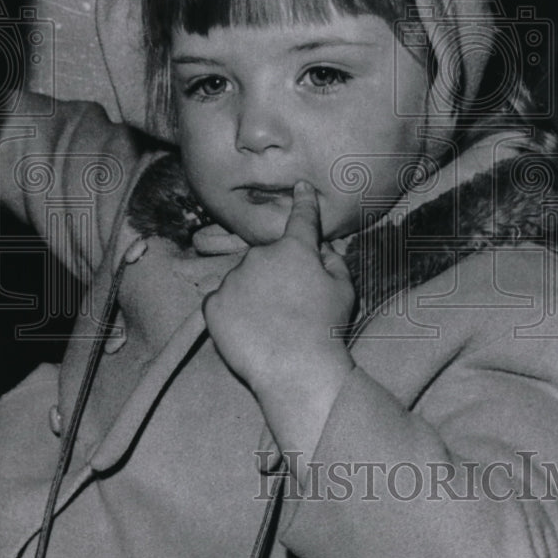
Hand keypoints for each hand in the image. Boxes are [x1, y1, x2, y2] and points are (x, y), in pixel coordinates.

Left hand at [203, 182, 354, 463]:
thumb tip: (322, 250)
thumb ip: (334, 261)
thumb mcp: (344, 289)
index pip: (301, 219)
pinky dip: (232, 313)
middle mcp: (259, 256)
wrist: (296, 370)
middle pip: (267, 258)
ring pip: (242, 280)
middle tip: (291, 307)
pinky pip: (221, 303)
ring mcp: (232, 280)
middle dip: (276, 274)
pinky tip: (249, 332)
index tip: (300, 188)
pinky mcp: (212, 306)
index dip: (303, 203)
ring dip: (253, 294)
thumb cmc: (327, 329)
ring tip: (270, 326)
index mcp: (294, 249)